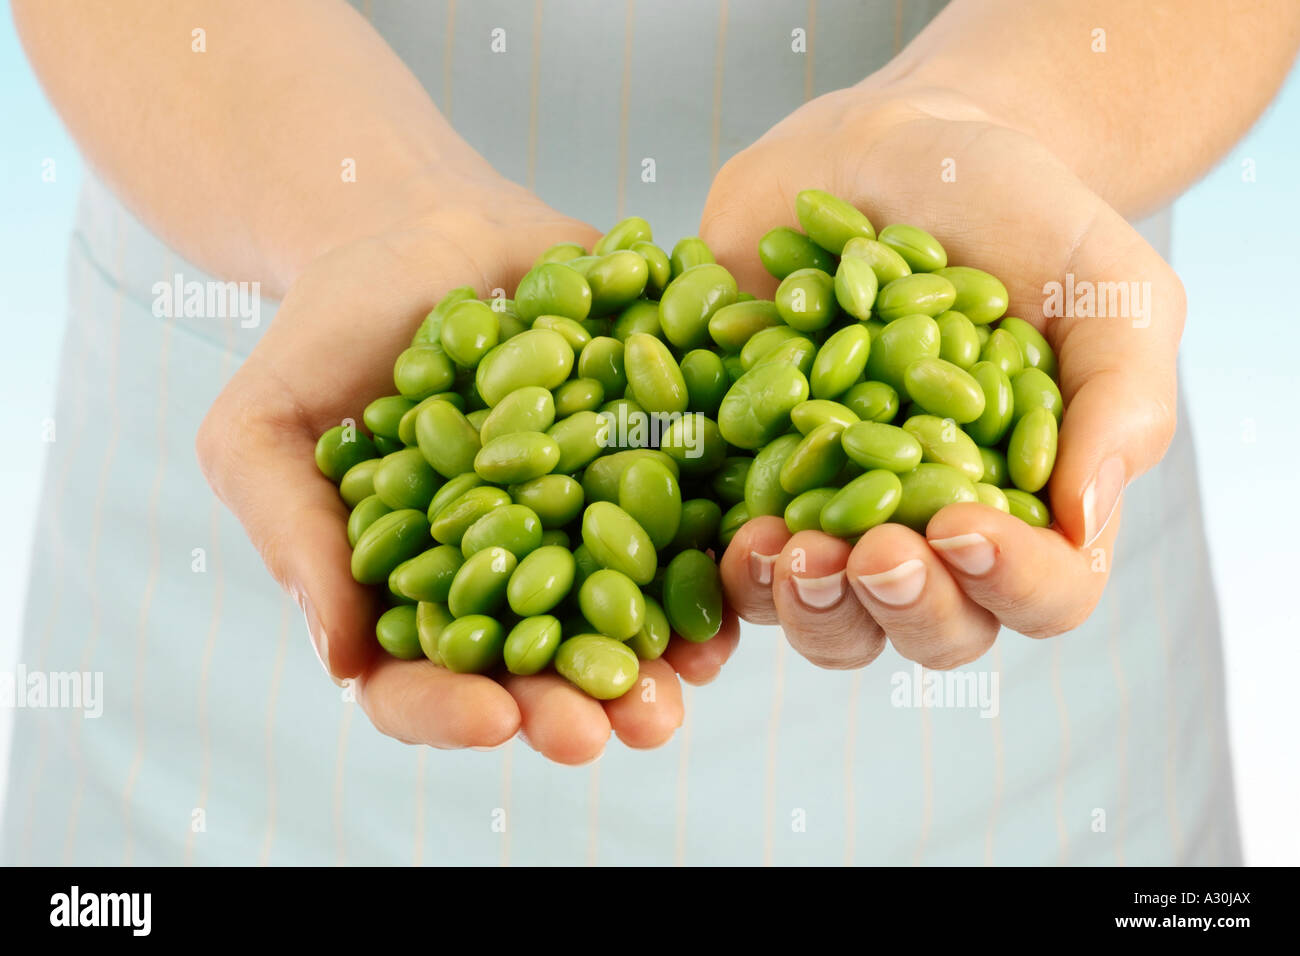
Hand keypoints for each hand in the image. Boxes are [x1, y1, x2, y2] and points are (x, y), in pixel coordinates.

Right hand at [197, 177, 737, 762]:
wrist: (424, 235)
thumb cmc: (330, 335)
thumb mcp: (267, 426)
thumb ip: (293, 535)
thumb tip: (339, 662)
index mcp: (414, 595)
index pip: (420, 682)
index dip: (453, 711)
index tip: (495, 718)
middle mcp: (509, 578)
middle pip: (539, 670)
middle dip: (577, 706)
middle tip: (607, 730)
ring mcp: (587, 525)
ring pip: (627, 616)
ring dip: (664, 659)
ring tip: (690, 679)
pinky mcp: (651, 464)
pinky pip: (689, 518)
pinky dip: (714, 545)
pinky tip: (739, 563)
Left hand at [701, 83, 1183, 668]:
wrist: (894, 152)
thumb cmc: (1018, 217)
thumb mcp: (1105, 285)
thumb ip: (1120, 397)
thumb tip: (1082, 521)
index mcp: (1031, 504)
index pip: (1045, 592)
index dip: (1012, 582)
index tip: (965, 526)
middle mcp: (935, 531)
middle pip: (929, 629)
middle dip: (901, 608)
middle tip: (875, 553)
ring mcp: (837, 515)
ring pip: (826, 618)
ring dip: (808, 605)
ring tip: (787, 549)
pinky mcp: (752, 482)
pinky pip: (734, 560)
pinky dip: (727, 560)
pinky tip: (724, 519)